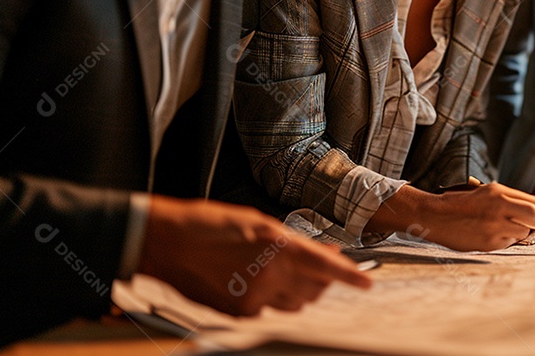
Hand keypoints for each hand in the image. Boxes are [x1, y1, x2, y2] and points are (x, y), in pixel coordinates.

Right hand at [138, 196, 370, 316]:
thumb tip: (318, 255)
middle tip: (316, 267)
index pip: (326, 267)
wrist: (168, 242)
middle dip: (321, 281)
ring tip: (278, 271)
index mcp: (279, 247)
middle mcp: (271, 275)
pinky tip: (250, 280)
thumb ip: (291, 242)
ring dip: (296, 292)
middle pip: (314, 291)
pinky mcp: (237, 313)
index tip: (366, 282)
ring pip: (293, 304)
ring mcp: (254, 298)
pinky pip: (266, 311)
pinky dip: (267, 299)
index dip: (350, 276)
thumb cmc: (211, 225)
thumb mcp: (258, 222)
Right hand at [371, 182, 534, 251]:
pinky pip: (508, 243)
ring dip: (520, 231)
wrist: (436, 216)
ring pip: (524, 234)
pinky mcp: (489, 243)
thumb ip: (513, 198)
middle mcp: (500, 209)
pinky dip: (505, 239)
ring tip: (503, 225)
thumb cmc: (463, 202)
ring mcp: (495, 228)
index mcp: (500, 193)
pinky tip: (491, 232)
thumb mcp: (488, 192)